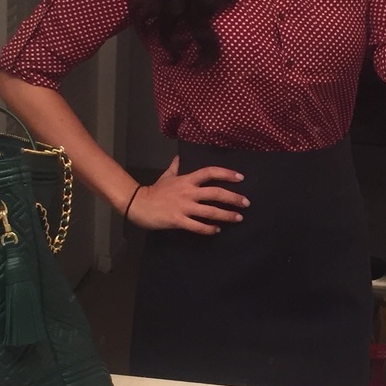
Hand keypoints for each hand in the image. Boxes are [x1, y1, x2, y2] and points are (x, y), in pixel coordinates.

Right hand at [126, 156, 249, 234]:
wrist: (138, 204)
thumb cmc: (155, 190)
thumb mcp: (167, 175)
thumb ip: (176, 166)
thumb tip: (180, 156)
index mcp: (187, 180)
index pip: (210, 172)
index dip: (226, 174)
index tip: (240, 178)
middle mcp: (188, 192)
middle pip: (216, 193)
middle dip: (233, 198)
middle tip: (246, 203)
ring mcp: (184, 207)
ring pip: (210, 211)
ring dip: (226, 215)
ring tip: (238, 218)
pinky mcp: (178, 220)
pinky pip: (198, 226)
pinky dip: (209, 229)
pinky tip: (217, 230)